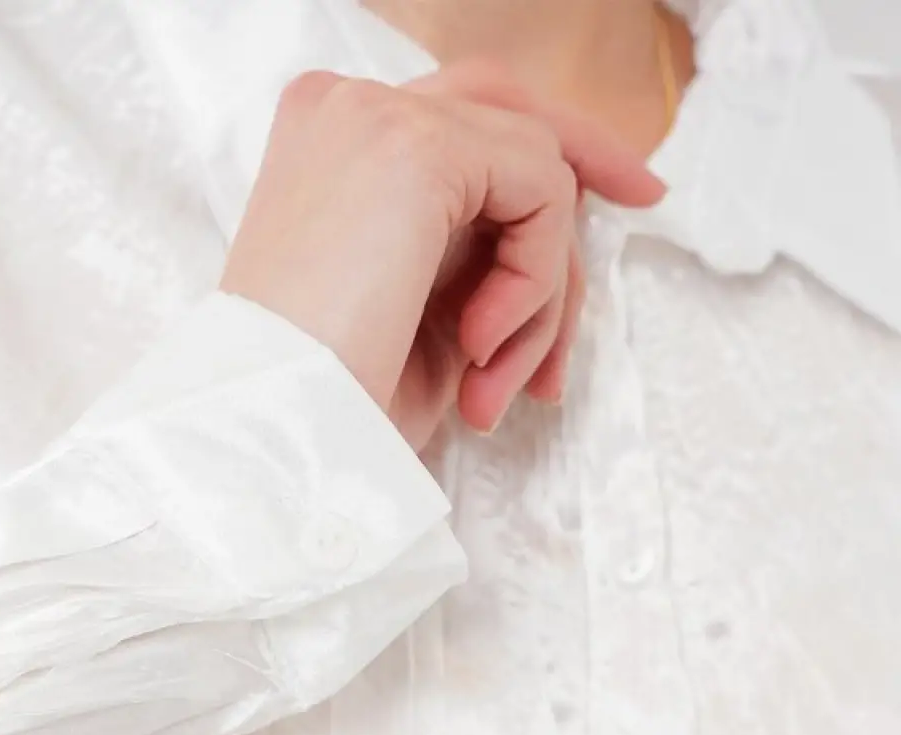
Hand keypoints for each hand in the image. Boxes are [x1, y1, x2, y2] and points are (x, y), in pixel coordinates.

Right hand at [220, 60, 663, 451]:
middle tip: (648, 198)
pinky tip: (477, 348)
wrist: (275, 436)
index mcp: (330, 149)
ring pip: (532, 167)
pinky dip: (535, 281)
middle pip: (506, 109)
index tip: (621, 191)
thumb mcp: (417, 316)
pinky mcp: (410, 146)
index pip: (463, 122)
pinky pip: (541, 190)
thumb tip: (562, 242)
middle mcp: (344, 111)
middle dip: (585, 158)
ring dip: (540, 292)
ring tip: (490, 384)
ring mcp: (374, 118)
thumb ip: (474, 256)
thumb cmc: (335, 402)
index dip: (542, 154)